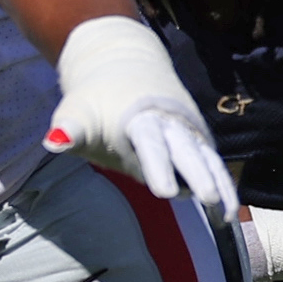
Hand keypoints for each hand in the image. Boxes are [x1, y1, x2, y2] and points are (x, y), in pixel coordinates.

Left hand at [42, 16, 238, 215]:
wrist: (123, 64)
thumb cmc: (95, 98)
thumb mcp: (77, 111)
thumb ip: (70, 129)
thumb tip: (54, 142)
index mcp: (139, 116)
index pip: (150, 142)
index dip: (158, 166)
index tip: (166, 192)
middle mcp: (169, 122)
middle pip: (186, 149)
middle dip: (197, 175)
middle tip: (208, 200)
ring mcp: (186, 129)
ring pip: (206, 157)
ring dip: (218, 184)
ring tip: (225, 218)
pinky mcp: (196, 138)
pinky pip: (212, 162)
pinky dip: (222, 183)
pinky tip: (228, 211)